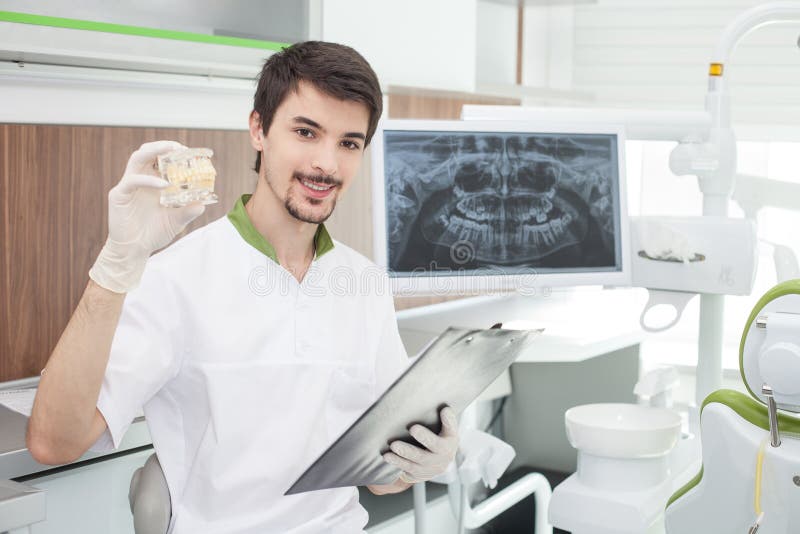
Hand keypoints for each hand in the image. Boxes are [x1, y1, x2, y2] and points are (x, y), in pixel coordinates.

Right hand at [89, 141, 205, 292]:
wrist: (134, 250)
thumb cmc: (154, 233)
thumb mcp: (176, 222)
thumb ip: (188, 212)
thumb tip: (202, 205)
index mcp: (154, 182)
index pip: (162, 160)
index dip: (174, 153)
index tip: (191, 152)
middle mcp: (141, 179)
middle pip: (148, 152)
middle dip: (163, 146)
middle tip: (180, 147)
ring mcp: (129, 185)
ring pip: (137, 158)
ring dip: (154, 151)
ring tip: (171, 151)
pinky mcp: (119, 194)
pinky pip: (133, 180)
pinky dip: (149, 180)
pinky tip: (164, 185)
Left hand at [383, 406, 458, 483]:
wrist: (435, 463)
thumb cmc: (436, 438)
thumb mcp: (442, 428)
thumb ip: (441, 417)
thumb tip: (435, 401)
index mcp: (450, 438)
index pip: (452, 428)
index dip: (449, 420)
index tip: (444, 409)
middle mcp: (445, 455)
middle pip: (435, 447)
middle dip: (424, 437)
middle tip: (412, 428)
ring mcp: (433, 467)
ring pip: (419, 462)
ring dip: (405, 454)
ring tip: (392, 446)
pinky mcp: (420, 475)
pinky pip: (409, 471)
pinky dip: (398, 463)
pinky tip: (387, 457)